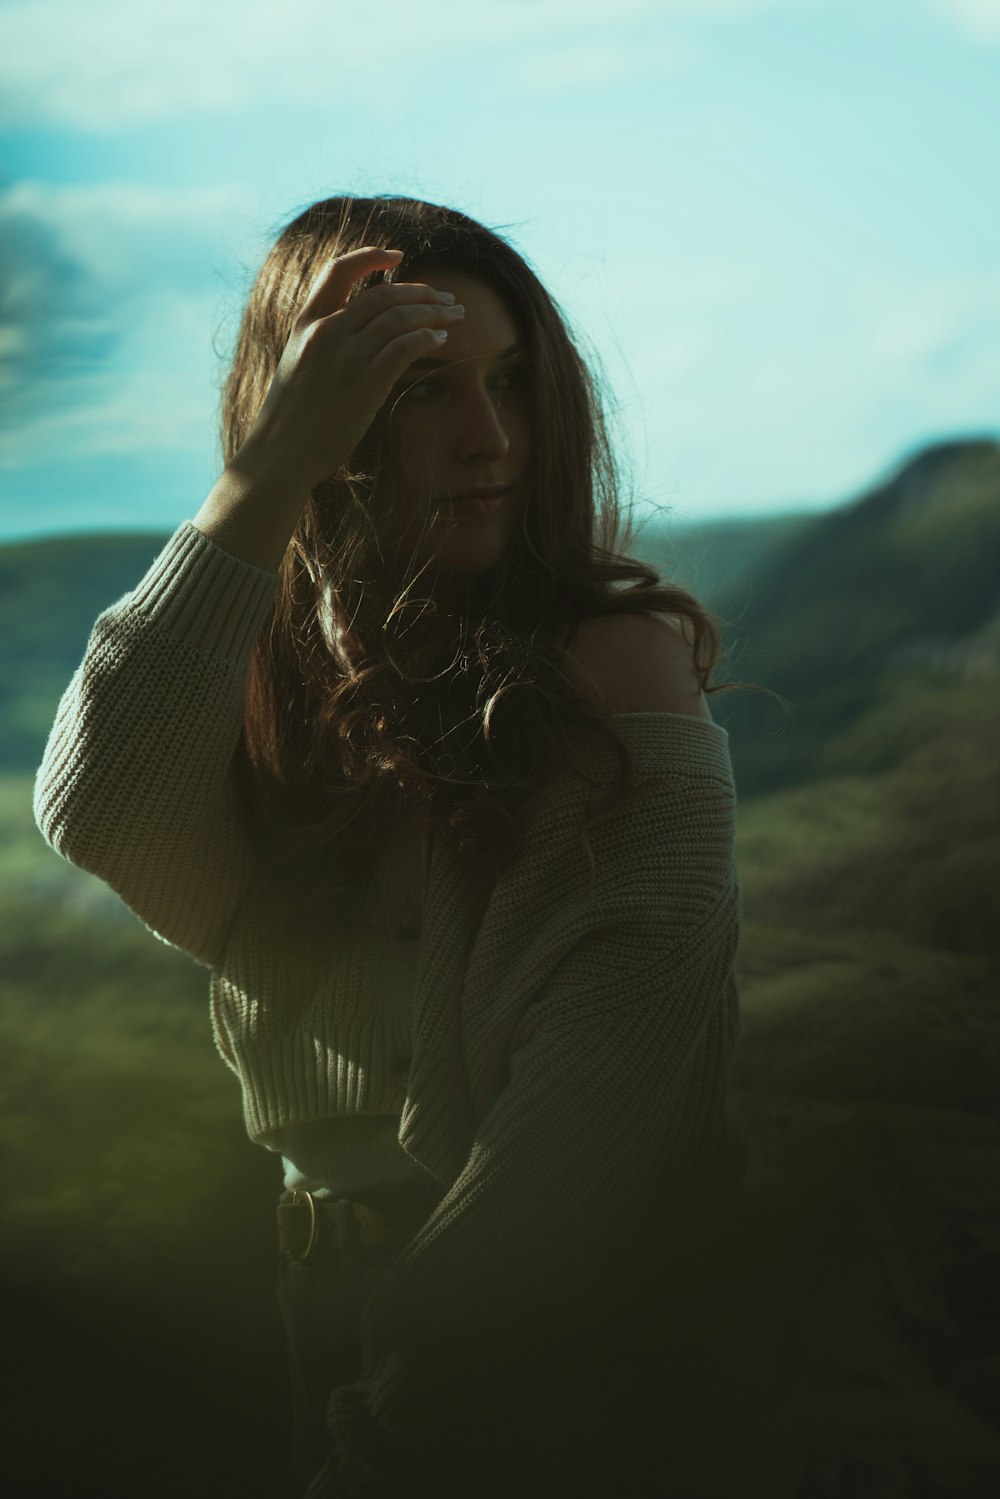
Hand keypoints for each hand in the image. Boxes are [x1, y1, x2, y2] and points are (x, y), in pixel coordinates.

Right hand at [231, 246, 464, 494]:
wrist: (279, 455)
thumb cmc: (290, 421)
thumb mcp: (297, 367)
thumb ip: (322, 344)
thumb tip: (359, 336)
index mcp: (305, 324)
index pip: (339, 270)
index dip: (371, 256)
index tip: (399, 255)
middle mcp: (325, 333)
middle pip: (383, 294)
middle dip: (422, 292)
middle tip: (448, 298)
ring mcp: (344, 358)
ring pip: (400, 317)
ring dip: (434, 312)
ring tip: (455, 317)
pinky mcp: (363, 385)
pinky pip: (404, 347)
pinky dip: (428, 337)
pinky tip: (442, 339)